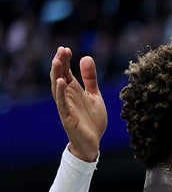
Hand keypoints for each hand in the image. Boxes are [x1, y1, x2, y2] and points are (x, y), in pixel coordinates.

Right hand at [52, 46, 106, 161]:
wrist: (93, 143)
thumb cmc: (91, 120)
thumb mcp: (94, 95)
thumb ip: (90, 79)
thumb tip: (86, 57)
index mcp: (74, 91)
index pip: (66, 72)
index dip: (65, 61)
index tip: (65, 48)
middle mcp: (67, 97)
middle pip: (60, 77)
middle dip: (60, 64)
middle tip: (61, 50)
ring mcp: (66, 107)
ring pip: (58, 88)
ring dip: (57, 74)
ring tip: (57, 61)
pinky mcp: (68, 117)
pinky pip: (62, 104)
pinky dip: (61, 93)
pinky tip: (61, 82)